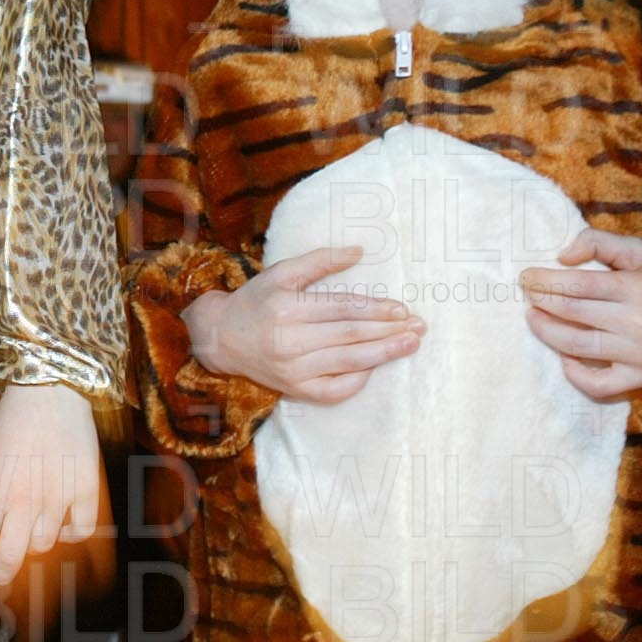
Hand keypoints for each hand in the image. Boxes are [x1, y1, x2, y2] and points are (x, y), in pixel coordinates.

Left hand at [0, 383, 103, 587]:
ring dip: (36, 545)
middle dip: (4, 574)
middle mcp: (23, 503)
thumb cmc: (11, 419)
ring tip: (33, 533)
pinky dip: (73, 534)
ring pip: (46, 546)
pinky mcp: (85, 491)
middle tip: (3, 580)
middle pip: (12, 558)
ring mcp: (57, 500)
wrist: (49, 391)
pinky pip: (82, 530)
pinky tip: (65, 525)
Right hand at [181, 244, 423, 403]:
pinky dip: (360, 379)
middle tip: (418, 326)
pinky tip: (377, 367)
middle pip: (350, 335)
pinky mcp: (296, 390)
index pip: (341, 308)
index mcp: (287, 308)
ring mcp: (293, 369)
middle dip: (389, 331)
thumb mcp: (280, 273)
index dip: (375, 308)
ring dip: (384, 353)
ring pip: (349, 362)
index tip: (402, 308)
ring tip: (410, 344)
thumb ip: (319, 261)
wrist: (222, 338)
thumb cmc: (256, 301)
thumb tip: (359, 251)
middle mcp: (290, 340)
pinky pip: (336, 389)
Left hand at [521, 228, 641, 397]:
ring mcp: (639, 354)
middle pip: (572, 312)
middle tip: (526, 294)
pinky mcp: (641, 378)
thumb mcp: (640, 252)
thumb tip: (561, 256)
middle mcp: (638, 322)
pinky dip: (575, 374)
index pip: (577, 285)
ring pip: (577, 347)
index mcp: (637, 288)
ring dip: (545, 332)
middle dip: (539, 302)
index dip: (544, 281)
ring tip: (533, 318)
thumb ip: (598, 242)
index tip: (526, 277)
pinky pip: (599, 384)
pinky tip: (564, 356)